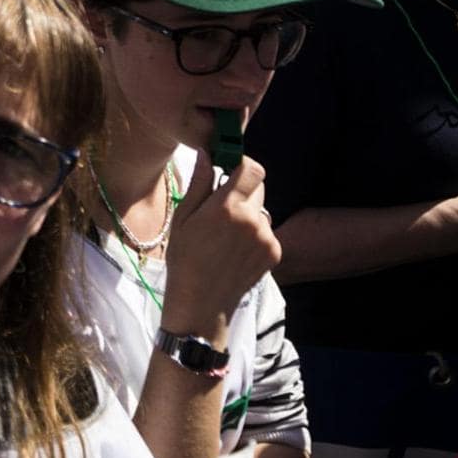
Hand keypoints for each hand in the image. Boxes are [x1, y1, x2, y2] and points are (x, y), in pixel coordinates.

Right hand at [160, 152, 281, 339]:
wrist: (201, 304)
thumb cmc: (185, 259)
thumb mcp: (183, 218)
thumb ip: (200, 183)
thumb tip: (207, 153)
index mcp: (227, 207)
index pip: (252, 169)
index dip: (242, 164)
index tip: (229, 169)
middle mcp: (252, 220)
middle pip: (257, 187)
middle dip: (242, 189)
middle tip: (221, 207)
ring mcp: (266, 238)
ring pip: (261, 210)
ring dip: (248, 214)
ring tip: (225, 236)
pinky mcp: (274, 253)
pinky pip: (266, 231)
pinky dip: (254, 234)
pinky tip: (234, 250)